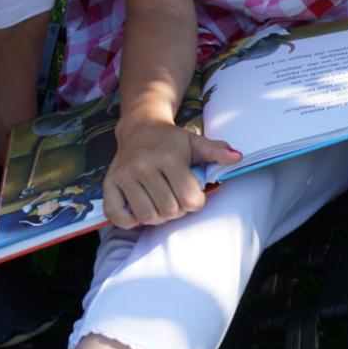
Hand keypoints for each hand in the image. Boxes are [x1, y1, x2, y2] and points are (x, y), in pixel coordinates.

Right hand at [103, 117, 237, 228]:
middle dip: (178, 210)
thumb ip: (217, 151)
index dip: (195, 202)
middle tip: (175, 197)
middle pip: (170, 210)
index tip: (192, 193)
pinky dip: (129, 221)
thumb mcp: (196, 142)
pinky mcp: (109, 183)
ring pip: (147, 216)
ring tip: (160, 202)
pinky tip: (138, 211)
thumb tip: (238, 157)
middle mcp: (144, 166)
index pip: (190, 199)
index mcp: (169, 157)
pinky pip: (117, 216)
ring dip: (157, 216)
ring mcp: (125, 175)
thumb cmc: (171, 140)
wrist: (139, 127)